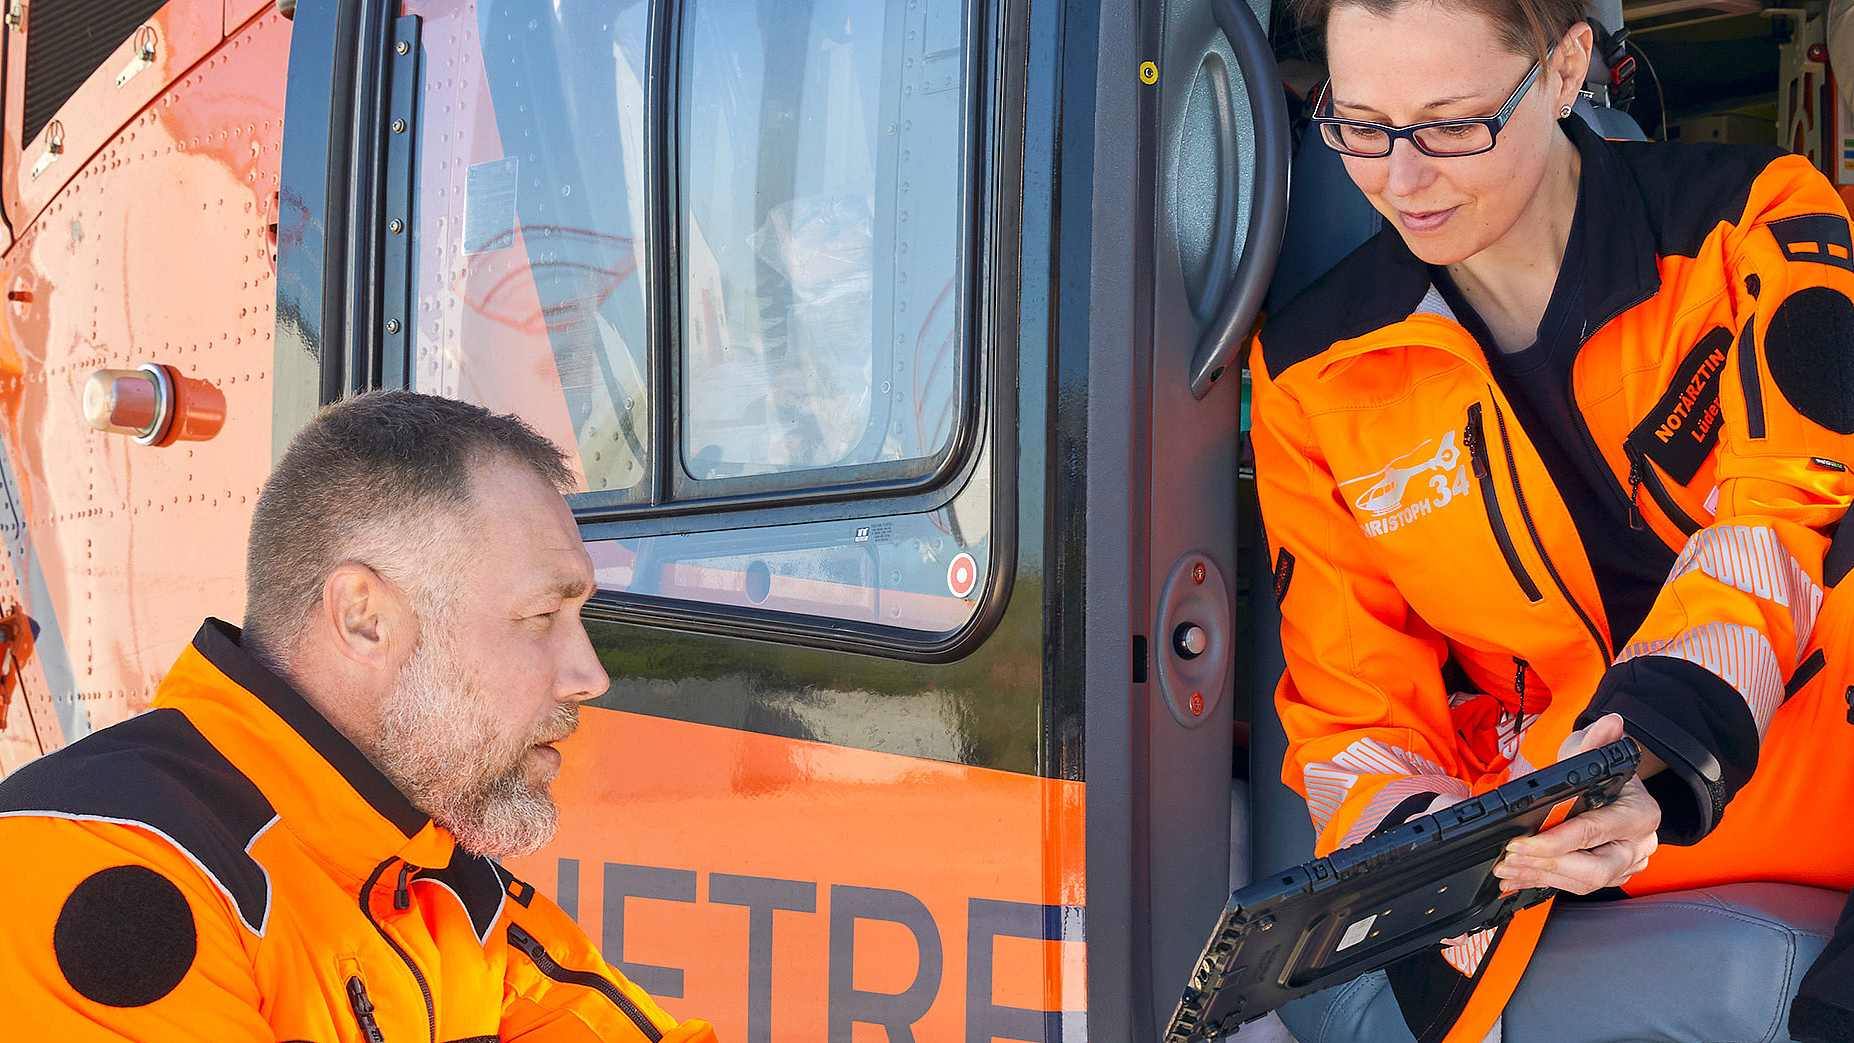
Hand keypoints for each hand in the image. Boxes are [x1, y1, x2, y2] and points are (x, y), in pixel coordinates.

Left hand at [1490, 713, 1659, 894]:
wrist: (1617, 789)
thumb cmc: (1605, 771)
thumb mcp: (1592, 749)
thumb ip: (1596, 740)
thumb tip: (1610, 724)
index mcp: (1640, 814)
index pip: (1596, 831)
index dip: (1556, 840)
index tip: (1522, 842)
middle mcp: (1638, 844)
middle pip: (1595, 869)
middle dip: (1547, 865)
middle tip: (1511, 858)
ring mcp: (1626, 865)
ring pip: (1585, 883)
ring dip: (1540, 876)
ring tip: (1507, 868)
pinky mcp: (1610, 877)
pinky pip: (1575, 886)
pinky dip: (1542, 883)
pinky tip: (1516, 880)